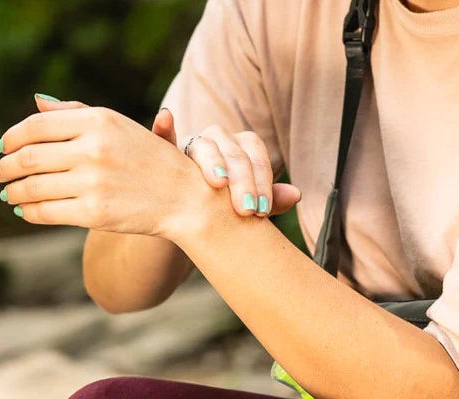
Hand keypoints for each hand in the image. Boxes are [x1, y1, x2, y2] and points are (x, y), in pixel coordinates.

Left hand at [0, 102, 205, 243]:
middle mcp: (93, 148)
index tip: (3, 147)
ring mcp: (93, 182)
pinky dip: (29, 212)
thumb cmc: (153, 162)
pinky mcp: (94, 213)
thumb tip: (36, 104)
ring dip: (14, 192)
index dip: (12, 138)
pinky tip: (26, 211)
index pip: (36, 126)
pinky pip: (47, 211)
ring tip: (9, 194)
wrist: (186, 199)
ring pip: (33, 187)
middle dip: (6, 167)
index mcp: (98, 121)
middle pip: (29, 157)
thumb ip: (77, 112)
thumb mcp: (120, 126)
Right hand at [175, 121, 300, 218]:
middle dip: (242, 181)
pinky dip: (163, 126)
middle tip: (247, 210)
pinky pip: (162, 138)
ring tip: (219, 182)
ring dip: (213, 161)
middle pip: (234, 152)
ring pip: (204, 146)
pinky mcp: (164, 155)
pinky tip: (166, 117)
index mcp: (242, 149)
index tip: (262, 210)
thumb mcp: (250, 209)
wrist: (189, 220)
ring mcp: (190, 145)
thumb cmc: (227, 212)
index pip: (256, 156)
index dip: (262, 181)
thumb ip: (272, 202)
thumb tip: (295, 195)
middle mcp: (218, 141)